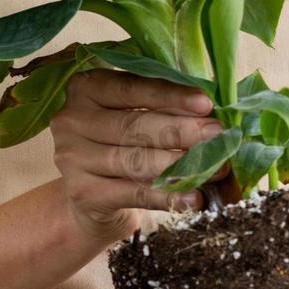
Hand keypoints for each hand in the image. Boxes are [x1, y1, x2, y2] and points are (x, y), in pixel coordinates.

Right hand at [50, 70, 221, 245]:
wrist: (89, 200)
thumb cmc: (119, 147)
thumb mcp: (131, 117)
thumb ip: (159, 108)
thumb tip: (208, 112)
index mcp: (85, 88)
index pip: (131, 88)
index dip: (170, 96)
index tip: (206, 104)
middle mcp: (71, 120)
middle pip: (134, 125)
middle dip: (181, 131)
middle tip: (217, 136)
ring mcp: (72, 159)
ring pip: (136, 161)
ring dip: (181, 165)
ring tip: (215, 167)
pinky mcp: (82, 193)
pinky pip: (134, 194)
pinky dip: (167, 196)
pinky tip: (193, 197)